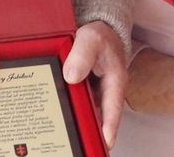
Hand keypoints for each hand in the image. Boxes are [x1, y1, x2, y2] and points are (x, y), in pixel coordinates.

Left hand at [63, 21, 127, 146]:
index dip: (110, 126)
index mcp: (115, 80)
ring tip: (68, 135)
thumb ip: (81, 56)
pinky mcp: (85, 90)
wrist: (98, 31)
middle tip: (81, 143)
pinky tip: (58, 113)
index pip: (113, 108)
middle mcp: (107, 90)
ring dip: (79, 120)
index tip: (107, 141)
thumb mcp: (90, 39)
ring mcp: (96, 92)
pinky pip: (78, 101)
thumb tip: (71, 77)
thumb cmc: (100, 35)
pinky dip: (70, 106)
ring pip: (88, 110)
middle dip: (91, 130)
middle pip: (100, 115)